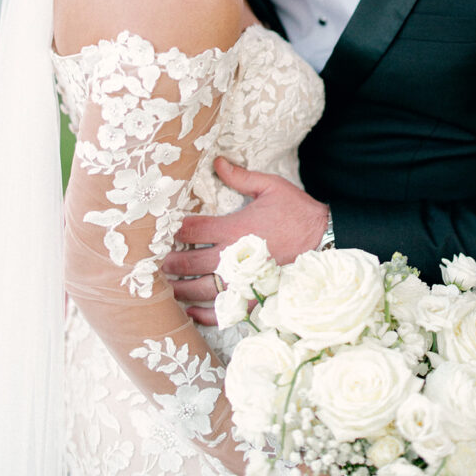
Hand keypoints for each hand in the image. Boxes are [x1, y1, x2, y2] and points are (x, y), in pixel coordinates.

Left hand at [164, 157, 328, 323]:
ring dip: (177, 288)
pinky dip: (200, 313)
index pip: (191, 230)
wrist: (325, 242)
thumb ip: (241, 177)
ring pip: (198, 290)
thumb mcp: (271, 187)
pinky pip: (220, 311)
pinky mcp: (251, 298)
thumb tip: (218, 162)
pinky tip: (188, 309)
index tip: (160, 231)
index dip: (172, 230)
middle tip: (151, 263)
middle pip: (188, 263)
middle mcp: (233, 257)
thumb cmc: (298, 213)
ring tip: (163, 286)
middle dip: (167, 263)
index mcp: (234, 228)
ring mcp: (241, 281)